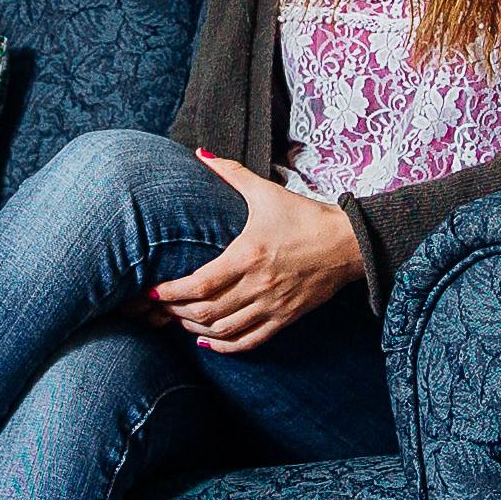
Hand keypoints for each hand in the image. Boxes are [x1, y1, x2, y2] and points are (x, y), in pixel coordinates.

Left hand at [149, 154, 364, 352]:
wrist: (348, 243)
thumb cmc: (305, 216)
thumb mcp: (266, 192)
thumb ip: (230, 173)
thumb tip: (201, 153)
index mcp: (248, 255)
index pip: (200, 284)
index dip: (171, 293)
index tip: (151, 292)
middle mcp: (258, 284)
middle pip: (206, 311)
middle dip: (176, 312)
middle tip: (158, 307)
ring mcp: (273, 305)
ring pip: (224, 330)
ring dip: (196, 330)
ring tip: (180, 321)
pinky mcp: (286, 318)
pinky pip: (250, 341)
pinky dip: (225, 346)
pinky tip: (209, 341)